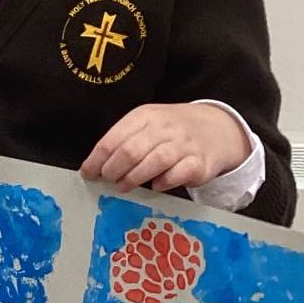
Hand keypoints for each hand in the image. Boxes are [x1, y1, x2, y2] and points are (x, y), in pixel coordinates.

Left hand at [80, 102, 249, 193]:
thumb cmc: (171, 131)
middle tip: (107, 180)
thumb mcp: (147, 124)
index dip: (97, 159)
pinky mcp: (199, 163)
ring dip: (134, 177)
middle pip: (131, 150)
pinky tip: (155, 185)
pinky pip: (179, 174)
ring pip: (155, 161)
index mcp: (145, 116)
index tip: (88, 173)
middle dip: (113, 169)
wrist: (216, 128)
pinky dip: (164, 182)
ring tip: (123, 186)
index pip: (114, 138)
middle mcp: (164, 128)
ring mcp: (184, 145)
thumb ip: (124, 141)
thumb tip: (95, 166)